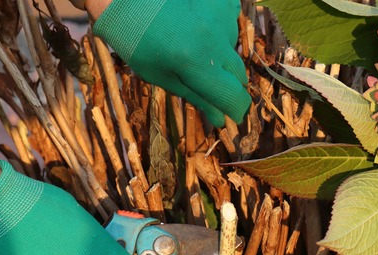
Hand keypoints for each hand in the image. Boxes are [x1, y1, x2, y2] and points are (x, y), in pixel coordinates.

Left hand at [92, 0, 250, 126]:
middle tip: (203, 76)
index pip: (234, 97)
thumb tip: (221, 120)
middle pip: (239, 74)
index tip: (231, 115)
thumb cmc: (137, 41)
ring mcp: (221, 18)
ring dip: (220, 53)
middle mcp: (214, 40)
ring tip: (193, 43)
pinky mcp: (223, 2)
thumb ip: (196, 97)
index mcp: (195, 64)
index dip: (236, 110)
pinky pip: (231, 23)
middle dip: (227, 83)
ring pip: (233, 48)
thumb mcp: (161, 75)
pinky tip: (199, 25)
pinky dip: (219, 30)